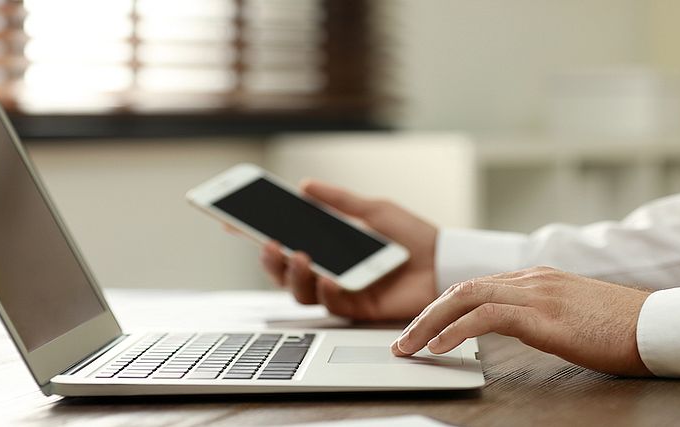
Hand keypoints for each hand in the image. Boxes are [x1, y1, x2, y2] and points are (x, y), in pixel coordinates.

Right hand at [257, 180, 438, 320]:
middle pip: (285, 272)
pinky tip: (330, 278)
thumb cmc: (415, 237)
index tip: (234, 221)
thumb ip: (340, 201)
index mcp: (331, 246)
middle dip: (270, 260)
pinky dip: (326, 289)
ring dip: (292, 275)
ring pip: (300, 291)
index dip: (258, 233)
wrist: (445, 262)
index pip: (287, 240)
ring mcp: (341, 291)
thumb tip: (305, 185)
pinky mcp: (358, 308)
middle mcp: (330, 270)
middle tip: (270, 243)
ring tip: (297, 255)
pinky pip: (331, 303)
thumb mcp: (374, 211)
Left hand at [391, 266, 653, 376]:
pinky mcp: (544, 315)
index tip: (422, 330)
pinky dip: (456, 331)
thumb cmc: (622, 328)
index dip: (442, 308)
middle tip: (402, 341)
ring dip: (430, 323)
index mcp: (537, 278)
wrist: (658, 325)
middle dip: (425, 315)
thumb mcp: (572, 317)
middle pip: (461, 288)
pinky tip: (440, 347)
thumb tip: (517, 330)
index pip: (475, 286)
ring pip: (466, 297)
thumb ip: (541, 316)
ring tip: (409, 347)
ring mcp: (537, 292)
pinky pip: (486, 317)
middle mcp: (532, 279)